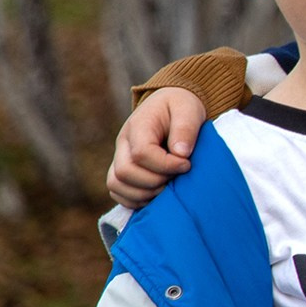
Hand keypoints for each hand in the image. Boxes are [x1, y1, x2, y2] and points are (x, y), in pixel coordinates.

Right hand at [109, 87, 206, 208]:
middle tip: (176, 178)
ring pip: (116, 184)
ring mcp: (119, 157)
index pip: (141, 154)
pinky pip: (117, 192)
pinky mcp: (122, 170)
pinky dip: (135, 199)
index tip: (187, 164)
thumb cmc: (181, 107)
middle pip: (125, 172)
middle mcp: (123, 143)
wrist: (171, 107)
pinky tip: (157, 195)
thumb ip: (186, 128)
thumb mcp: (188, 109)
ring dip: (144, 193)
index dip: (166, 165)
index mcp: (138, 126)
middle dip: (155, 181)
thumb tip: (180, 154)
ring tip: (168, 187)